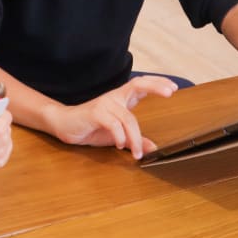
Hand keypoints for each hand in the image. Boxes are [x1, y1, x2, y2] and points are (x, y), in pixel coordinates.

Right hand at [42, 76, 177, 159]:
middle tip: (170, 92)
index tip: (173, 88)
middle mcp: (115, 98)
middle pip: (137, 85)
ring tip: (137, 153)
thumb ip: (134, 139)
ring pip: (128, 117)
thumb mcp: (117, 136)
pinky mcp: (95, 113)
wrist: (64, 124)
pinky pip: (113, 124)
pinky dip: (120, 136)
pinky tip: (119, 145)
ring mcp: (105, 104)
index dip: (157, 84)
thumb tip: (152, 148)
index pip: (141, 85)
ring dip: (135, 137)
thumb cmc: (91, 128)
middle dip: (155, 86)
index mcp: (121, 99)